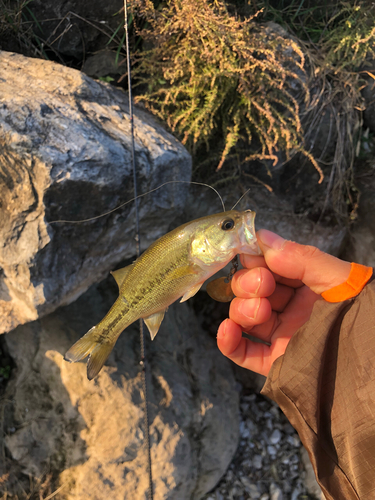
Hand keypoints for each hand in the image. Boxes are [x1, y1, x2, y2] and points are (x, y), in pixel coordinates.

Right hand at [217, 229, 350, 375]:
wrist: (371, 366)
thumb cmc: (364, 316)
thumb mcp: (340, 279)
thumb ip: (303, 258)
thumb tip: (263, 239)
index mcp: (308, 285)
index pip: (270, 266)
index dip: (256, 259)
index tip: (249, 253)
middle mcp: (292, 308)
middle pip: (251, 289)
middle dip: (249, 283)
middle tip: (263, 284)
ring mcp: (282, 334)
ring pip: (244, 316)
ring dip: (242, 309)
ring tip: (259, 311)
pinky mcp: (275, 361)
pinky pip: (243, 352)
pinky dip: (228, 341)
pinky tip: (228, 329)